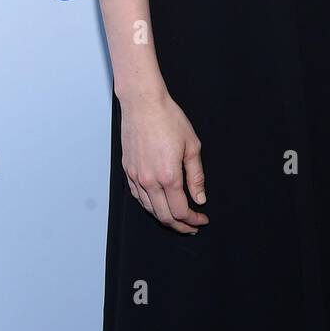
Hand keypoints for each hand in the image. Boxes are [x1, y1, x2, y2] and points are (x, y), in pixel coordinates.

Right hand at [119, 88, 208, 233]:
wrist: (143, 104)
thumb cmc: (169, 119)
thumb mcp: (192, 146)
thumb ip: (196, 176)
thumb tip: (199, 198)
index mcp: (168, 176)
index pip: (181, 210)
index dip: (193, 220)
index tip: (201, 220)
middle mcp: (150, 180)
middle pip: (164, 216)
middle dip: (180, 226)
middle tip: (192, 226)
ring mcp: (136, 177)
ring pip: (149, 209)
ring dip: (164, 218)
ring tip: (177, 218)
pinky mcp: (128, 171)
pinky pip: (138, 197)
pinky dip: (150, 206)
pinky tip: (159, 204)